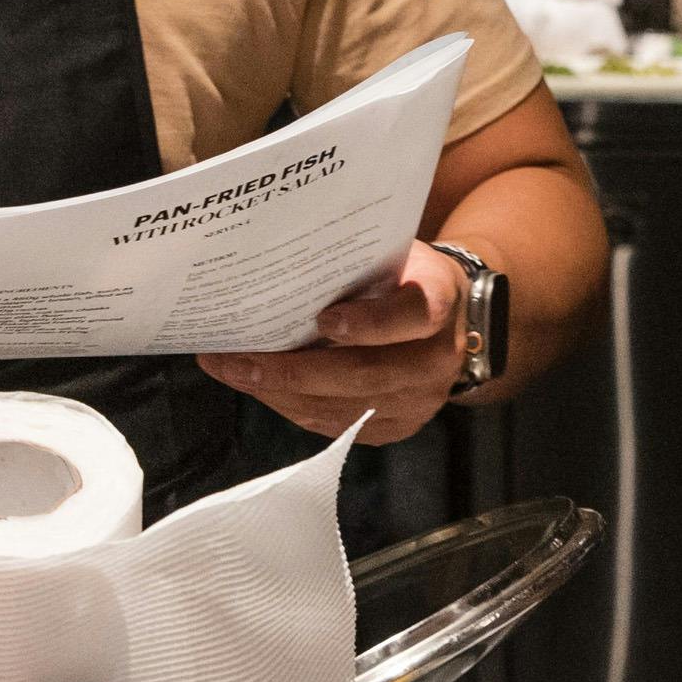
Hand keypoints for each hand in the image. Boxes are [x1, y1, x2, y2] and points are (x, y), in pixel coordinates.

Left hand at [199, 241, 473, 444]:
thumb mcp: (391, 254)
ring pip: (345, 409)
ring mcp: (420, 402)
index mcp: (439, 303)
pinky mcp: (399, 427)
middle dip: (293, 372)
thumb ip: (351, 265)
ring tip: (230, 373)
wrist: (451, 319)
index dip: (370, 323)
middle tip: (236, 361)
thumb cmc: (403, 276)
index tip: (323, 319)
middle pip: (365, 376)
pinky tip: (258, 387)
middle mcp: (436, 360)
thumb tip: (275, 274)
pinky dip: (293, 407)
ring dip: (280, 394)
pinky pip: (339, 427)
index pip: (413, 315)